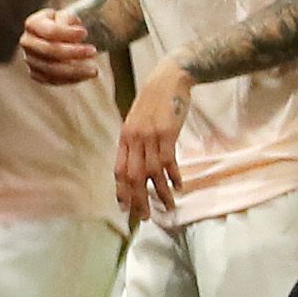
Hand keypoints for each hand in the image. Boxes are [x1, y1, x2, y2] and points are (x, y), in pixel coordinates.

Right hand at [21, 4, 106, 86]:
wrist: (59, 36)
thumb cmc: (65, 24)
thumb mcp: (67, 17)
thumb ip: (68, 21)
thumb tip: (72, 34)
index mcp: (32, 24)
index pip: (49, 31)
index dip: (68, 34)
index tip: (85, 33)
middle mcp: (27, 42)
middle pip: (49, 51)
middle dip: (73, 53)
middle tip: (93, 51)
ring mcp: (29, 59)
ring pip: (51, 69)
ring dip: (75, 71)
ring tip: (94, 70)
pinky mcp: (35, 73)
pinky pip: (52, 80)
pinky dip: (70, 79)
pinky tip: (84, 75)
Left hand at [113, 63, 190, 221]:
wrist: (168, 79)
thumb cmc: (153, 101)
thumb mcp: (137, 120)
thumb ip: (135, 141)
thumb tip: (136, 163)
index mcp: (124, 137)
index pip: (119, 170)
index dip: (121, 191)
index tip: (125, 208)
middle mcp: (134, 139)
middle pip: (133, 176)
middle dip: (139, 199)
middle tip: (144, 217)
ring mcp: (151, 136)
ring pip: (152, 172)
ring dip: (160, 193)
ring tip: (167, 207)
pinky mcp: (168, 133)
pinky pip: (169, 161)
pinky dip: (173, 177)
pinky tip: (177, 187)